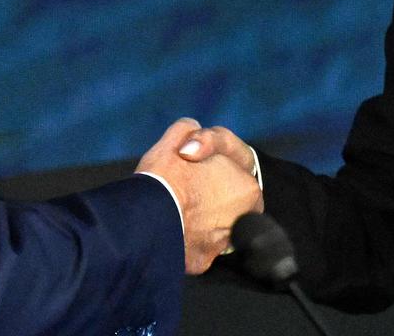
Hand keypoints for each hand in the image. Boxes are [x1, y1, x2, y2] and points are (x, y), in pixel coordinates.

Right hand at [137, 119, 262, 273]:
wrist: (146, 220)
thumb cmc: (166, 178)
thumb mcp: (177, 139)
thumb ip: (192, 132)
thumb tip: (192, 133)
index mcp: (247, 188)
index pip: (234, 179)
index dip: (211, 173)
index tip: (192, 174)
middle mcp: (244, 219)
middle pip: (226, 206)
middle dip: (208, 200)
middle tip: (183, 193)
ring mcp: (224, 244)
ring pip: (212, 229)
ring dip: (198, 222)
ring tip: (176, 211)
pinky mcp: (204, 262)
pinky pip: (196, 249)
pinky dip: (186, 242)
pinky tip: (171, 231)